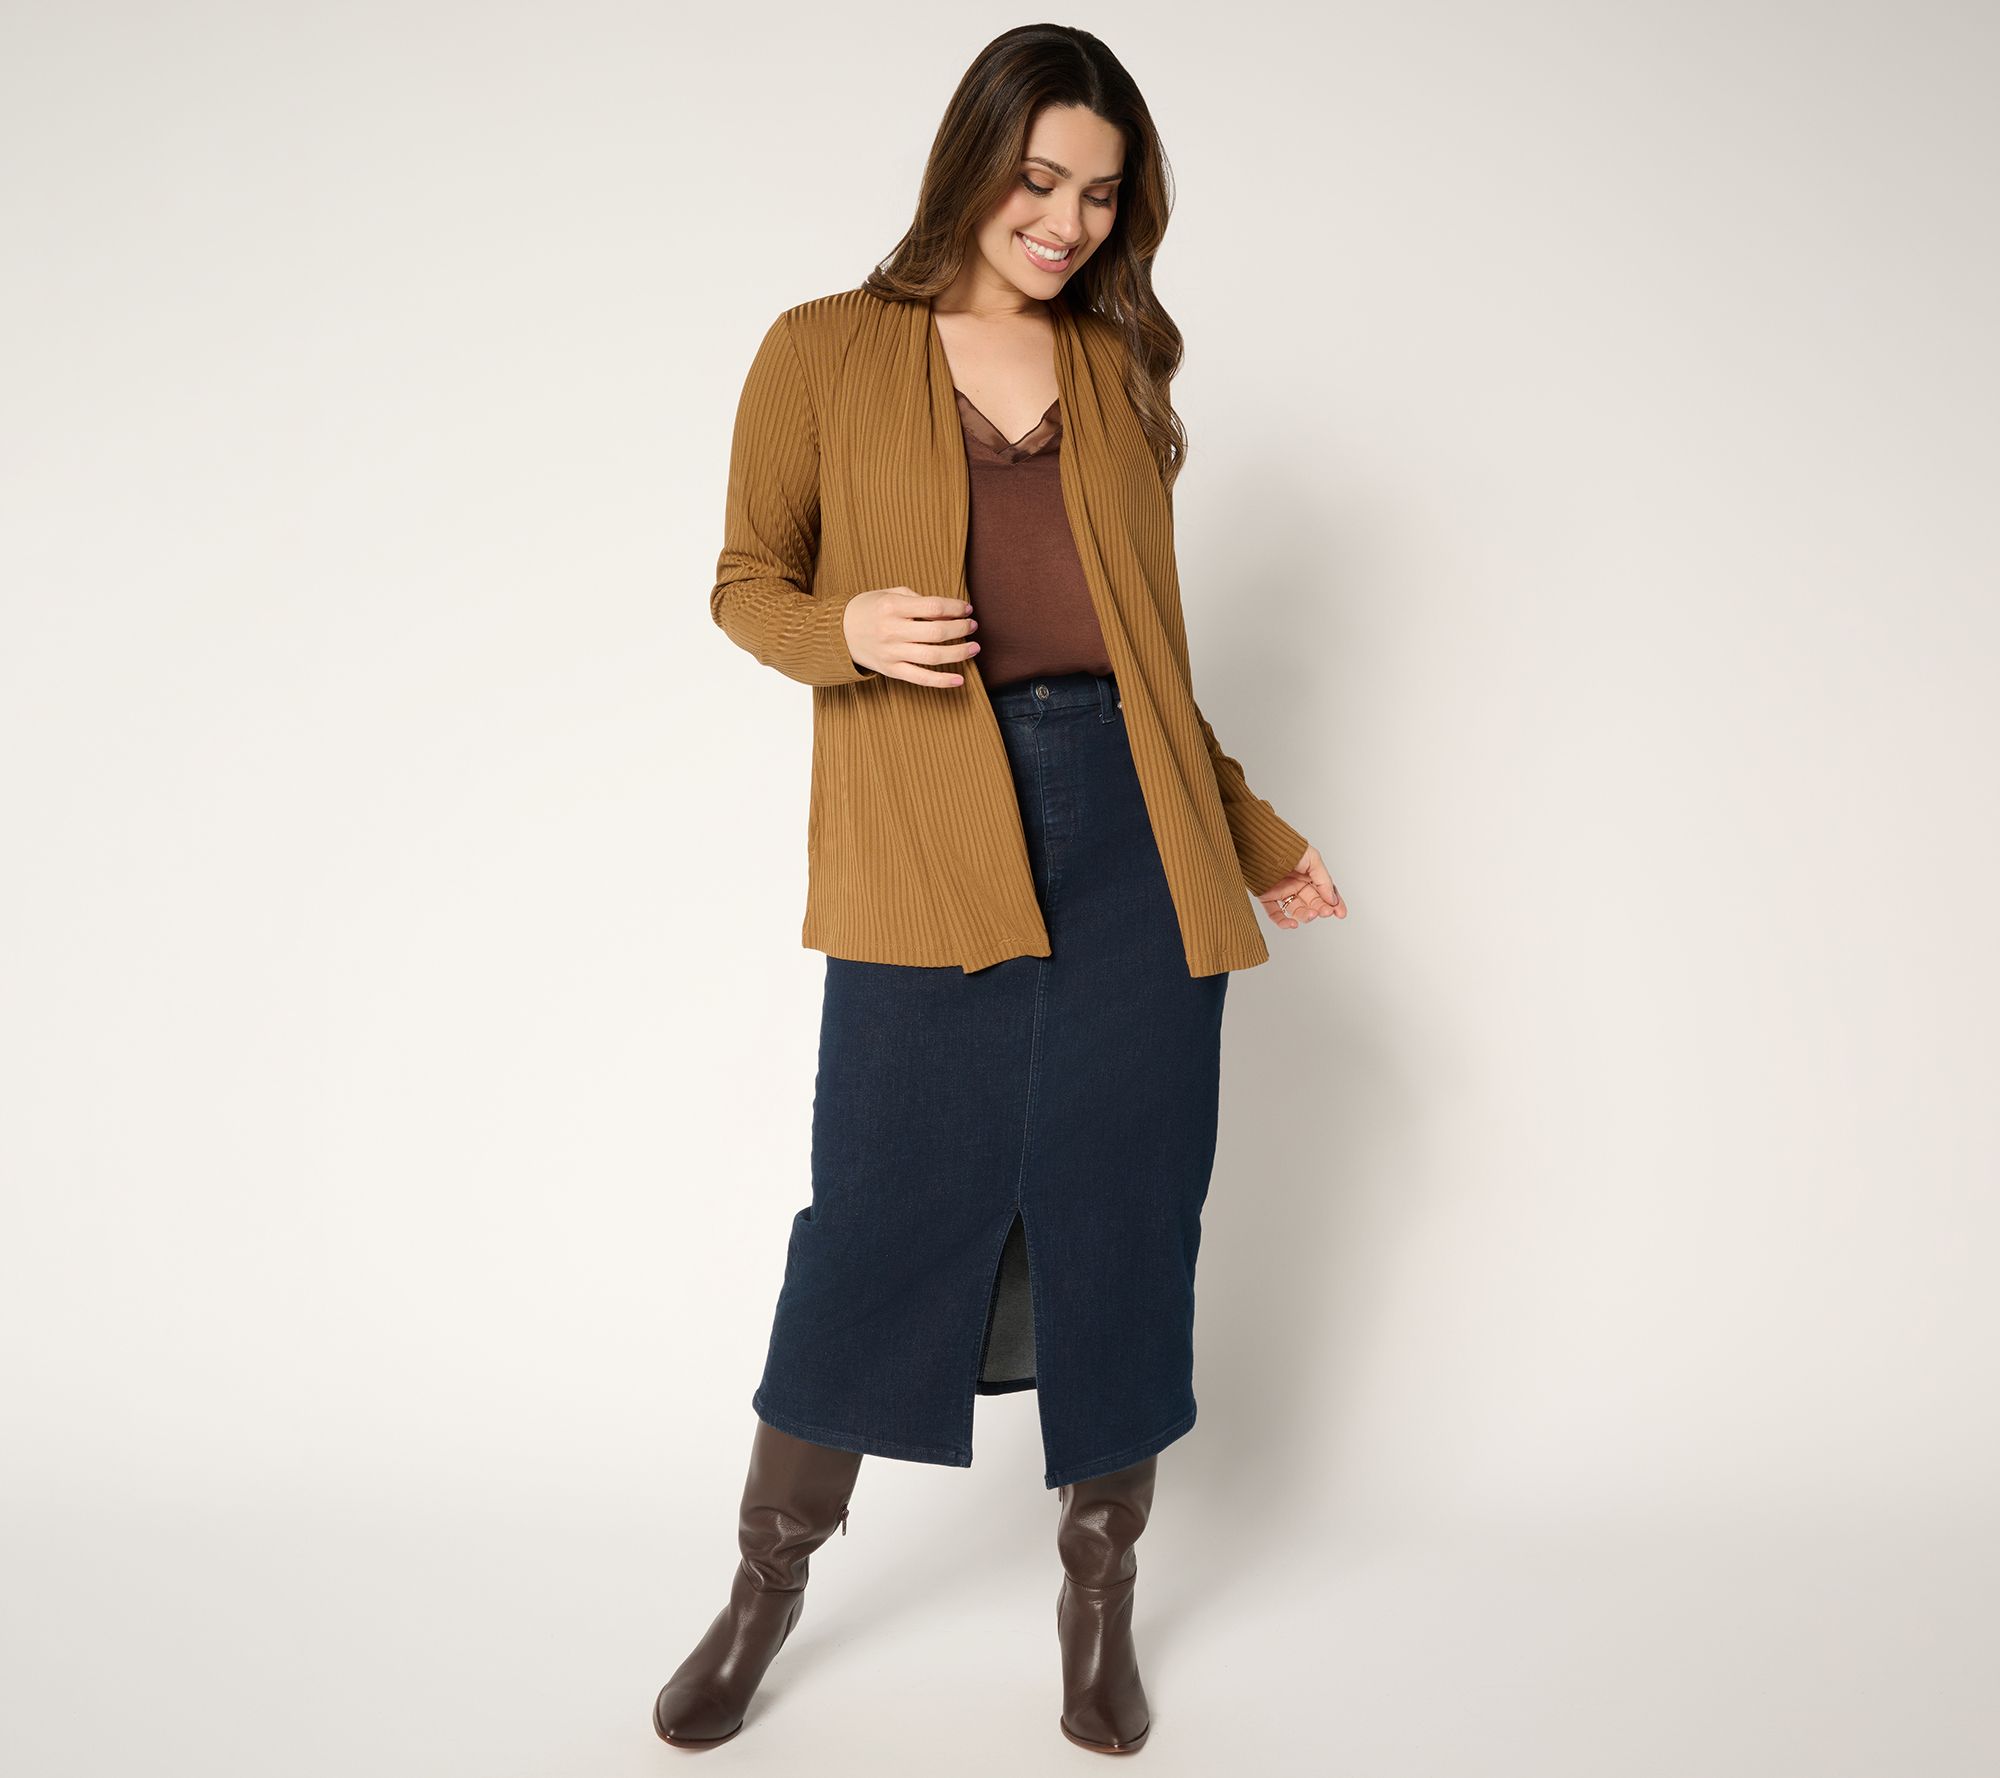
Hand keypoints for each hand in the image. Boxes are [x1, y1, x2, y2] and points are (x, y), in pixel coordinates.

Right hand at [843, 588, 979, 685]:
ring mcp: (892, 653)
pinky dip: (942, 681)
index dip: (955, 608)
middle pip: (937, 632)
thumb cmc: (868, 609)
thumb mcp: (888, 593)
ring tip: (974, 647)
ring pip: (933, 656)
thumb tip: (947, 611)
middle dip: (961, 629)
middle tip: (972, 626)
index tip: (967, 609)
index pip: (933, 607)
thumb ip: (916, 599)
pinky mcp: (891, 670)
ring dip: (959, 653)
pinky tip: (960, 679)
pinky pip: (921, 678)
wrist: (837, 632)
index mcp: (892, 607)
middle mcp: (892, 631)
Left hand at [1258, 846, 1343, 930]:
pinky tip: (1293, 924)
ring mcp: (1282, 891)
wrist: (1263, 844)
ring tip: (1312, 914)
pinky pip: (1275, 914)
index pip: (1325, 893)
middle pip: (1312, 903)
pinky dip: (1283, 922)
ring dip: (1306, 915)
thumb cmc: (1288, 847)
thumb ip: (1324, 880)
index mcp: (1308, 875)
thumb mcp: (1314, 859)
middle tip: (1326, 912)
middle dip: (1321, 909)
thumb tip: (1332, 899)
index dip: (1334, 904)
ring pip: (1296, 910)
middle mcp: (1296, 884)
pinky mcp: (1267, 897)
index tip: (1341, 913)